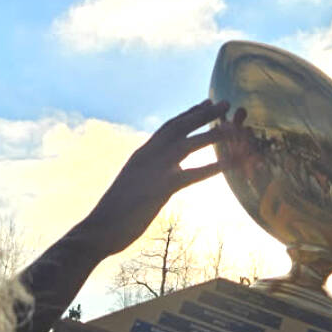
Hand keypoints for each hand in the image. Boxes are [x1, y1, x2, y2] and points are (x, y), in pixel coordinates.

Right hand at [81, 99, 227, 257]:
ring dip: (211, 133)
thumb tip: (156, 177)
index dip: (188, 114)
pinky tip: (231, 164)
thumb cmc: (114, 213)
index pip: (167, 127)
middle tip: (223, 103)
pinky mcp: (161, 188)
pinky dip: (213, 167)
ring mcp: (154, 170)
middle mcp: (147, 155)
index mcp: (141, 154)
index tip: (205, 103)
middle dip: (202, 113)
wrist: (98, 229)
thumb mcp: (131, 186)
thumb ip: (146, 175)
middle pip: (179, 126)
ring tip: (232, 126)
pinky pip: (193, 174)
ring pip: (188, 144)